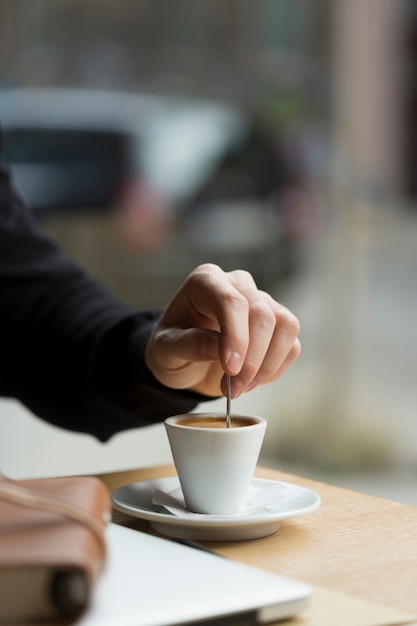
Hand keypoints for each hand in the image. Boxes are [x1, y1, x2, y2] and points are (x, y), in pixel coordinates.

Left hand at [145, 264, 300, 397]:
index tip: (230, 369)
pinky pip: (292, 345)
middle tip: (232, 389)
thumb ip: (188, 345)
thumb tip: (221, 349)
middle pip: (262, 314)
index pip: (231, 301)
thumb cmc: (171, 349)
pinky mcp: (277, 324)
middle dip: (252, 358)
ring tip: (240, 387)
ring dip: (267, 365)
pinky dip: (274, 369)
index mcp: (206, 281)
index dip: (236, 336)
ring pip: (286, 326)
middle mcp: (238, 284)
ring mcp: (262, 302)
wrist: (184, 359)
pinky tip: (251, 381)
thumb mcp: (165, 350)